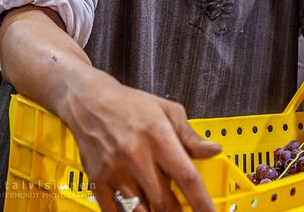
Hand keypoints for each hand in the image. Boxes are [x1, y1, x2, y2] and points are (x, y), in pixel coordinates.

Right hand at [59, 68, 221, 211]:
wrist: (89, 103)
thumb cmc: (131, 105)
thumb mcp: (168, 111)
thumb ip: (191, 136)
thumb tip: (214, 150)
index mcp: (159, 138)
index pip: (186, 176)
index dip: (201, 200)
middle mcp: (137, 157)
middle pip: (164, 201)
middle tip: (183, 210)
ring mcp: (115, 171)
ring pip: (140, 210)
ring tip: (162, 208)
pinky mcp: (97, 180)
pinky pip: (113, 211)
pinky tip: (138, 209)